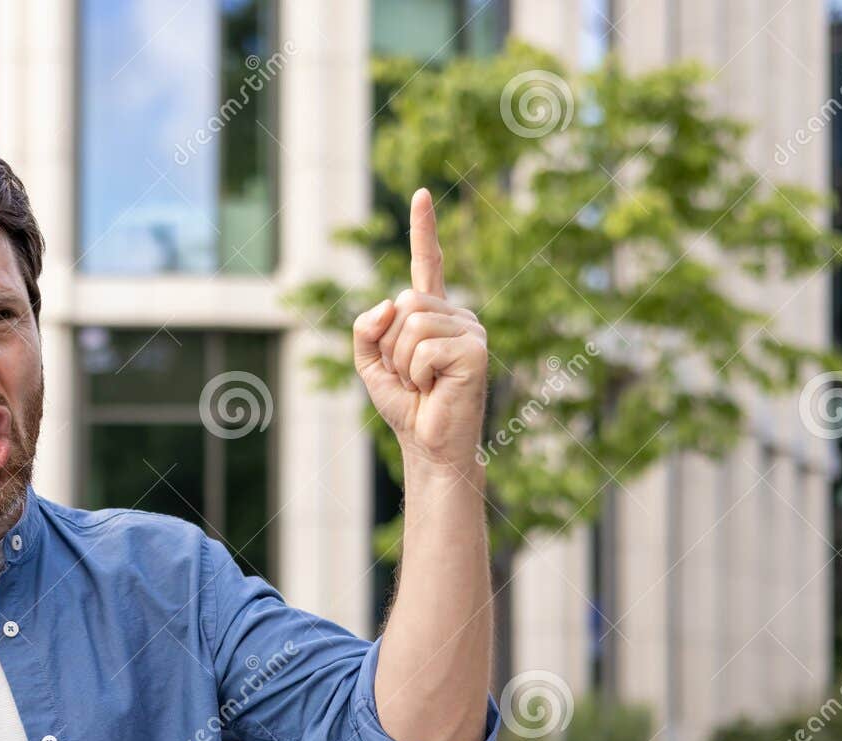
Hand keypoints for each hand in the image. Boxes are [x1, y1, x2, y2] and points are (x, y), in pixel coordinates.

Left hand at [353, 188, 488, 472]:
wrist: (430, 446)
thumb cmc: (407, 406)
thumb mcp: (370, 364)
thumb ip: (366, 328)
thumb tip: (389, 303)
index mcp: (433, 315)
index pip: (427, 265)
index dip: (424, 230)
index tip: (422, 193)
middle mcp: (457, 315)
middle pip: (403, 303)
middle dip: (390, 345)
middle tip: (411, 376)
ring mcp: (470, 330)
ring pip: (410, 323)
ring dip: (403, 362)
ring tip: (423, 383)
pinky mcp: (475, 349)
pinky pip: (423, 346)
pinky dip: (417, 372)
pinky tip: (435, 388)